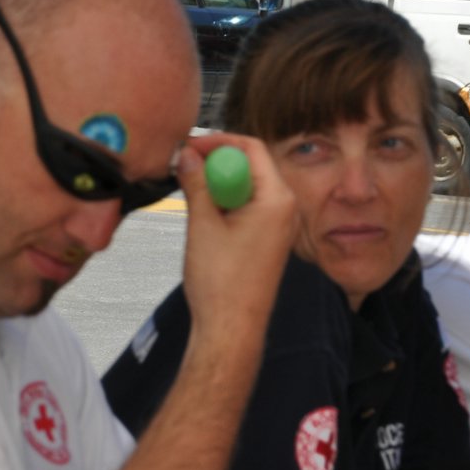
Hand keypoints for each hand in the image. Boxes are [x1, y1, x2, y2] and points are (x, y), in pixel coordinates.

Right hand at [176, 134, 295, 338]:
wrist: (231, 327)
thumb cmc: (223, 286)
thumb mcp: (202, 225)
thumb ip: (196, 184)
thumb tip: (186, 156)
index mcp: (277, 200)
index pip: (251, 148)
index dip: (218, 142)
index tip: (191, 146)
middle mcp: (285, 209)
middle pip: (250, 165)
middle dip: (216, 162)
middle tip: (184, 166)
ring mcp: (278, 225)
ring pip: (246, 186)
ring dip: (218, 184)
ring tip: (190, 192)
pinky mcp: (267, 238)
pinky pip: (247, 206)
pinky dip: (225, 202)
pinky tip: (203, 214)